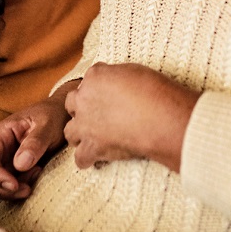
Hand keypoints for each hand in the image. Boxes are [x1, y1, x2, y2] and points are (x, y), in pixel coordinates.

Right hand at [0, 83, 77, 198]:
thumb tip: (20, 165)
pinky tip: (34, 180)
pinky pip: (5, 189)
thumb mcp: (47, 125)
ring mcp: (3, 162)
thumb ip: (35, 143)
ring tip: (34, 179)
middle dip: (1, 189)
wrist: (62, 117)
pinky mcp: (12, 172)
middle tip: (26, 191)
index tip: (14, 186)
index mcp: (1, 133)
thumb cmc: (53, 116)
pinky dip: (16, 192)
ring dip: (9, 192)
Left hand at [65, 62, 200, 172]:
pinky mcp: (92, 147)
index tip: (108, 97)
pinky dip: (87, 159)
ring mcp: (85, 124)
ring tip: (92, 138)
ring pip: (69, 131)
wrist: (161, 119)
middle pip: (72, 103)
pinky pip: (80, 157)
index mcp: (95, 76)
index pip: (88, 81)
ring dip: (79, 134)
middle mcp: (84, 99)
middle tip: (98, 116)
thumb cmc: (155, 93)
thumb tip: (115, 85)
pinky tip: (95, 159)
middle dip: (81, 109)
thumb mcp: (134, 72)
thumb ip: (116, 77)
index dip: (97, 90)